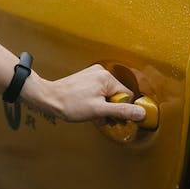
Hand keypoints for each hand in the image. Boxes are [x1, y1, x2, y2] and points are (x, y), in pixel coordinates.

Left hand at [22, 64, 146, 123]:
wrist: (49, 98)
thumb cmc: (70, 104)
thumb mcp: (99, 111)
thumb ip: (121, 112)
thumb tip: (140, 113)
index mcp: (106, 77)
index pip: (126, 95)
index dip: (119, 109)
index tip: (109, 116)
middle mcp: (101, 72)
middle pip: (117, 94)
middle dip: (110, 108)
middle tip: (99, 116)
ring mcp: (93, 74)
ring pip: (108, 94)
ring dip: (103, 106)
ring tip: (91, 111)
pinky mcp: (86, 78)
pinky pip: (99, 91)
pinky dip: (96, 100)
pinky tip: (87, 106)